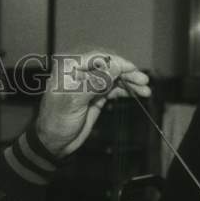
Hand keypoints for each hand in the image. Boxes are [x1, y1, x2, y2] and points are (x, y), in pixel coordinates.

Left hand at [35, 51, 150, 158]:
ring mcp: (89, 82)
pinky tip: (139, 93)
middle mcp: (80, 71)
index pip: (97, 57)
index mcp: (68, 67)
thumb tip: (115, 67)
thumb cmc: (56, 121)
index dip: (116, 61)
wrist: (54, 143)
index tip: (132, 68)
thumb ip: (95, 83)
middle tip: (143, 80)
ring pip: (114, 76)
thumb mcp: (74, 100)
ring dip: (130, 81)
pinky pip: (114, 87)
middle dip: (127, 72)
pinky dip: (127, 89)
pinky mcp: (96, 94)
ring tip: (145, 89)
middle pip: (108, 65)